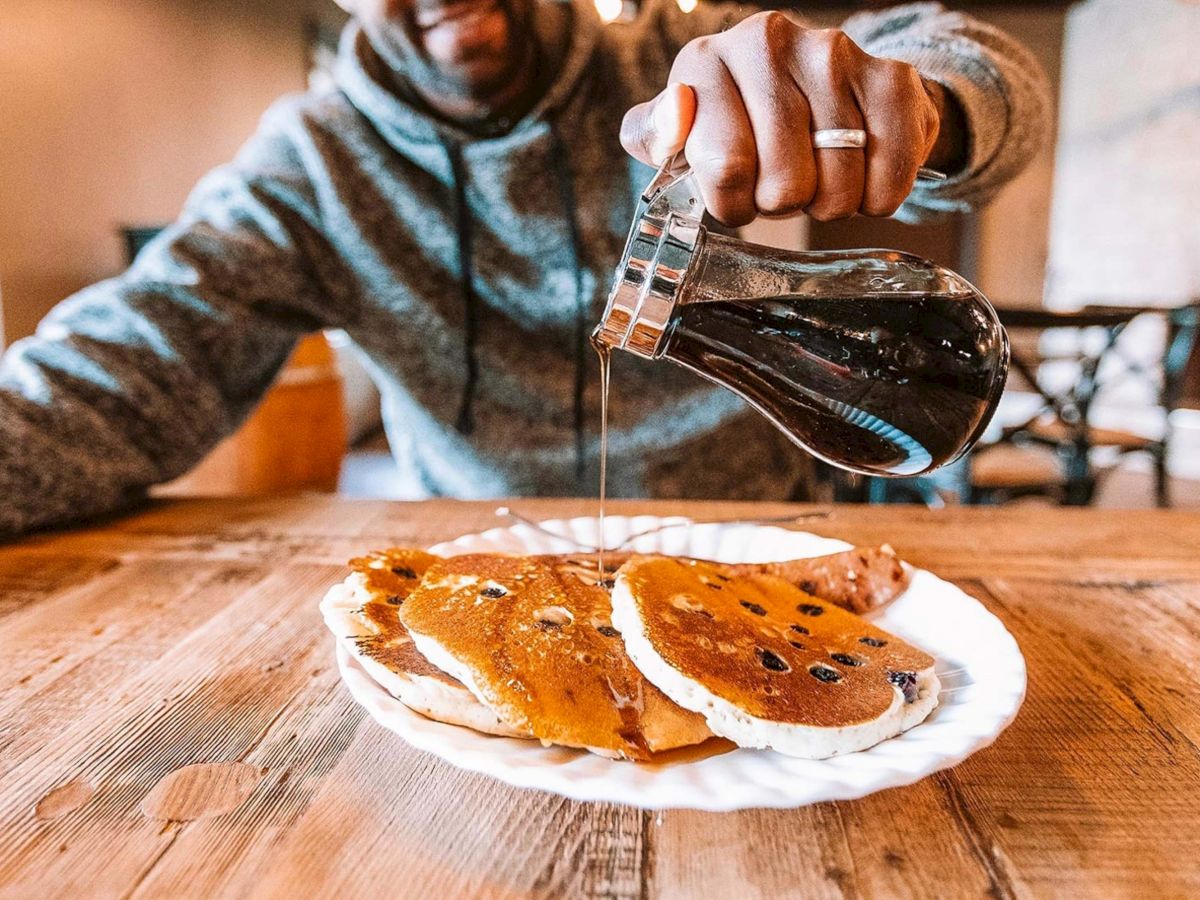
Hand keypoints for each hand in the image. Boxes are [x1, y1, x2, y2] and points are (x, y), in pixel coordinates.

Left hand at [620, 13, 942, 225]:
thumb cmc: (738, 125)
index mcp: (706, 61)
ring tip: (818, 177)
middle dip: (783, 205)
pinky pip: (890, 170)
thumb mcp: (681, 135)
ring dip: (830, 204)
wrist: (818, 94)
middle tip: (781, 186)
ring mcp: (832, 53)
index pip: (725, 168)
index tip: (738, 195)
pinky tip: (861, 177)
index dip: (734, 204)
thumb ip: (654, 133)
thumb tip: (676, 111)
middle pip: (785, 183)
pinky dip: (878, 196)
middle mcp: (767, 42)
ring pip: (838, 184)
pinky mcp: (890, 75)